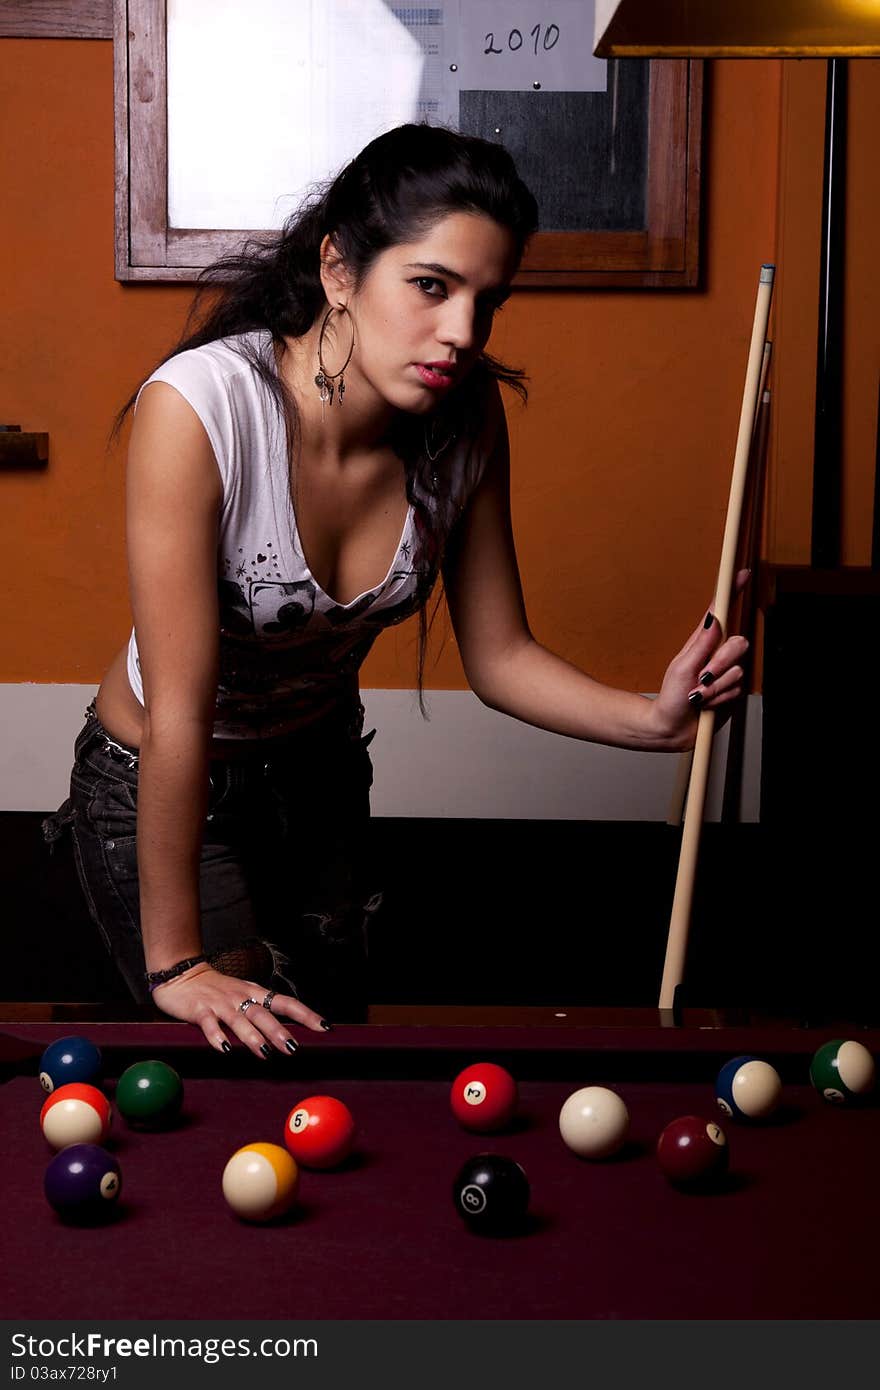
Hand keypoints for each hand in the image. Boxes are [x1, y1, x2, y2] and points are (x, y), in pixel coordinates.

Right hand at [150, 964, 328, 1056]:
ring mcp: (220, 1004)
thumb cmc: (217, 989)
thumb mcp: (243, 994)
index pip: (286, 1002)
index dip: (306, 1014)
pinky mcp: (199, 1010)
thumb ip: (261, 1010)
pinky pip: (209, 1025)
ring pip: (240, 1021)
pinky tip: (224, 1049)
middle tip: (294, 1048)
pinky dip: (217, 1036)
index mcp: (255, 993)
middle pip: (264, 1014)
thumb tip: (287, 1032)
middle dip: (279, 1031)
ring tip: (264, 1052)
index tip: (324, 1027)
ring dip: (252, 1037)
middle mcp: (241, 998)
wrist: (182, 974)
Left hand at [649, 570, 750, 749]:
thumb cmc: (672, 696)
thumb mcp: (682, 667)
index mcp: (704, 642)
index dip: (732, 592)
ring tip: (699, 694)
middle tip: (702, 677)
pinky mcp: (735, 689)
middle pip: (738, 644)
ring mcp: (728, 672)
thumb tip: (715, 619)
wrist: (675, 727)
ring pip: (738, 671)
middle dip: (720, 664)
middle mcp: (718, 654)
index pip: (722, 613)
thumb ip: (702, 644)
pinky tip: (708, 702)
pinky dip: (721, 697)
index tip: (741, 573)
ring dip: (716, 686)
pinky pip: (738, 689)